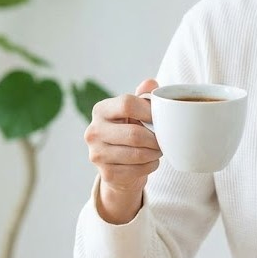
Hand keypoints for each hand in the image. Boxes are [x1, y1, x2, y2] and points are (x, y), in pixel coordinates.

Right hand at [84, 79, 161, 223]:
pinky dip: (150, 166)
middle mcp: (93, 131)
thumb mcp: (135, 112)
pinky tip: (149, 161)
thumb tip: (151, 83)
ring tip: (158, 149)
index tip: (160, 118)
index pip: (127, 104)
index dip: (149, 111)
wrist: (118, 166)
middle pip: (134, 134)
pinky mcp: (106, 173)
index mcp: (100, 110)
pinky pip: (137, 170)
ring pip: (138, 154)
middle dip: (155, 138)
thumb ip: (143, 97)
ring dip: (155, 153)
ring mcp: (97, 154)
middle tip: (163, 139)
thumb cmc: (129, 131)